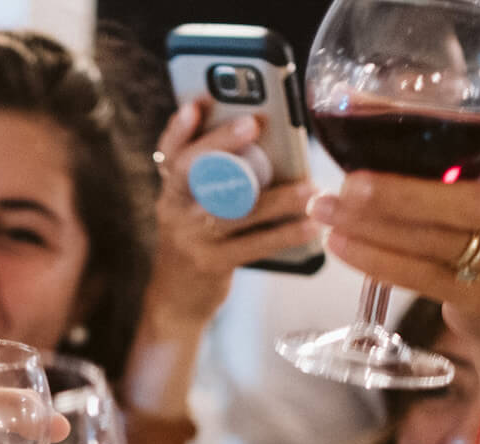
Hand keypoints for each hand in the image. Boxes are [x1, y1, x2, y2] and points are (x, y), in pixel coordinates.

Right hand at [149, 100, 322, 326]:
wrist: (176, 302)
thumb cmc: (196, 245)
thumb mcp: (193, 209)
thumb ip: (215, 180)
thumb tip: (267, 146)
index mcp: (171, 191)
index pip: (169, 153)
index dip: (178, 129)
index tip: (194, 104)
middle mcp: (174, 210)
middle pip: (193, 169)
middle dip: (221, 142)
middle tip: (253, 124)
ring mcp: (191, 237)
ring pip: (234, 209)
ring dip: (277, 198)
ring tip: (310, 188)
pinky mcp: (211, 264)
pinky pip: (253, 245)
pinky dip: (284, 235)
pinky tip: (309, 228)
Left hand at [306, 74, 479, 344]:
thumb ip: (443, 144)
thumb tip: (355, 100)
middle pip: (472, 202)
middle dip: (401, 195)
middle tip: (351, 184)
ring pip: (439, 243)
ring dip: (373, 228)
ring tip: (328, 211)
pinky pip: (425, 278)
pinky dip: (378, 260)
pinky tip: (343, 244)